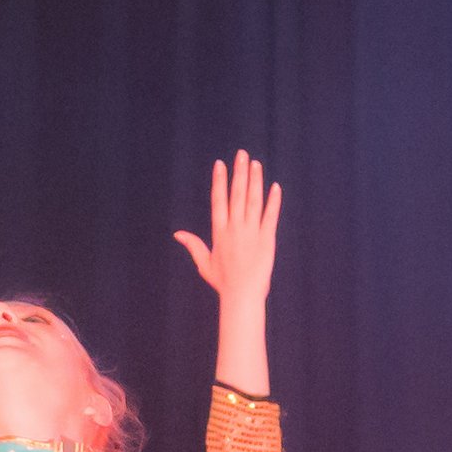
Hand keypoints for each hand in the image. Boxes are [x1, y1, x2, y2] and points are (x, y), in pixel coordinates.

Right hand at [170, 150, 282, 307]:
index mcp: (219, 232)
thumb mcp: (204, 263)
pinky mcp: (267, 239)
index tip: (220, 164)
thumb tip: (177, 234)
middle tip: (242, 155)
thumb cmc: (223, 282)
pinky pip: (270, 216)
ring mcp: (252, 232)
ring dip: (255, 181)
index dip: (219, 181)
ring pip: (253, 201)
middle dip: (239, 173)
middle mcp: (235, 228)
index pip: (218, 200)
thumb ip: (193, 245)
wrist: (242, 296)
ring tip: (256, 163)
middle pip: (237, 195)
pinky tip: (275, 187)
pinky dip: (273, 201)